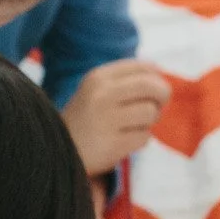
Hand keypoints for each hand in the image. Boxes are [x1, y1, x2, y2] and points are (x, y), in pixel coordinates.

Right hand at [69, 59, 172, 175]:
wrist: (57, 151)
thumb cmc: (86, 121)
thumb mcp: (97, 92)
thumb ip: (126, 82)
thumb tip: (161, 78)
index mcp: (99, 77)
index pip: (145, 67)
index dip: (157, 79)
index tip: (154, 90)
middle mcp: (101, 94)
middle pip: (153, 86)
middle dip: (162, 97)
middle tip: (157, 107)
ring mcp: (106, 119)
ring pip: (150, 113)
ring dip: (148, 122)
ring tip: (131, 126)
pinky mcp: (113, 144)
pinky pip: (144, 137)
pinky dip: (140, 140)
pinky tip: (123, 141)